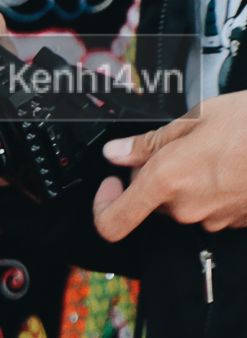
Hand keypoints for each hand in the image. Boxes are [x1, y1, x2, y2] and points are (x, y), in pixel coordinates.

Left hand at [93, 91, 246, 239]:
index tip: (111, 184)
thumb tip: (117, 154)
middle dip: (156, 177)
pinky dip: (213, 188)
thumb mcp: (198, 116)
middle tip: (179, 145)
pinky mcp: (234, 221)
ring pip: (183, 204)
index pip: (111, 221)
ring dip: (188, 181)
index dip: (103, 206)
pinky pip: (211, 207)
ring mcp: (212, 218)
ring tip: (217, 148)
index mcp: (166, 181)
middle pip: (152, 201)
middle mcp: (184, 207)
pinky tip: (233, 163)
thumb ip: (149, 142)